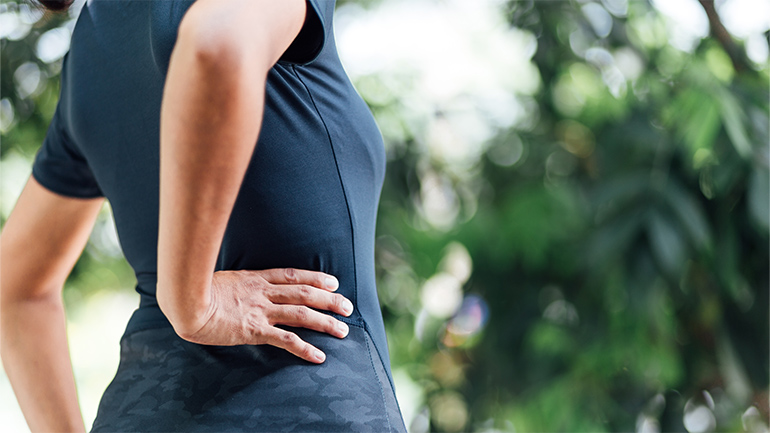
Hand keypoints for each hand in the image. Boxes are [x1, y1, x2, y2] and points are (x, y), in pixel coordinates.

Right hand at [179, 268, 352, 362]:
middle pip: (305, 293)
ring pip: (302, 314)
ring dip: (325, 322)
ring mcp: (260, 310)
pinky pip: (286, 339)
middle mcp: (263, 292)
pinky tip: (319, 356)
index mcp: (255, 278)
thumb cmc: (195, 291)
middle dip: (330, 299)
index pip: (293, 275)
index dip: (316, 278)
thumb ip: (238, 283)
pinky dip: (304, 348)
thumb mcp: (222, 279)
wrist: (184, 301)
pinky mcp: (255, 330)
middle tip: (348, 306)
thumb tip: (240, 285)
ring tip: (343, 330)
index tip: (333, 281)